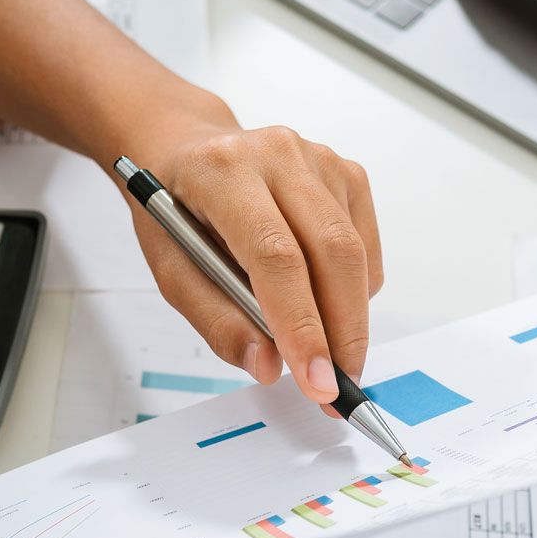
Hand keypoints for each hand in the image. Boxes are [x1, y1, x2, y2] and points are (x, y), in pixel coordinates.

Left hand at [130, 124, 381, 411]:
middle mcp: (277, 154)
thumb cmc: (176, 210)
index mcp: (222, 173)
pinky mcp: (346, 172)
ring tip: (329, 353)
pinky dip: (355, 288)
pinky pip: (365, 245)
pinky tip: (325, 298)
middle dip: (342, 331)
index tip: (316, 382)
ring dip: (351, 317)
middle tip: (338, 387)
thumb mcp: (171, 270)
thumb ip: (217, 321)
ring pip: (355, 252)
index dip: (301, 325)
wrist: (186, 150)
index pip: (276, 256)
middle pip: (332, 252)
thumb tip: (270, 365)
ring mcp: (318, 158)